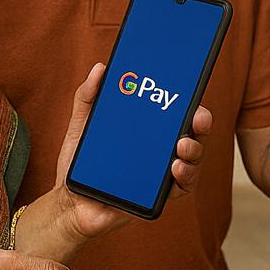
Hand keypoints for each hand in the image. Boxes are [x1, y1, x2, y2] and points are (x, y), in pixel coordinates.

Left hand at [54, 63, 212, 238]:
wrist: (68, 202)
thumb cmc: (78, 163)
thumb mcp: (81, 125)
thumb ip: (88, 96)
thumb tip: (101, 67)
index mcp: (147, 130)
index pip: (175, 112)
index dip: (189, 101)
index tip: (193, 90)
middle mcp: (159, 150)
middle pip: (192, 134)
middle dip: (201, 123)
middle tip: (199, 117)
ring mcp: (161, 173)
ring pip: (192, 160)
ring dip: (195, 151)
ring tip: (182, 145)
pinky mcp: (157, 196)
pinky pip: (181, 188)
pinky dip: (185, 177)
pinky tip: (176, 168)